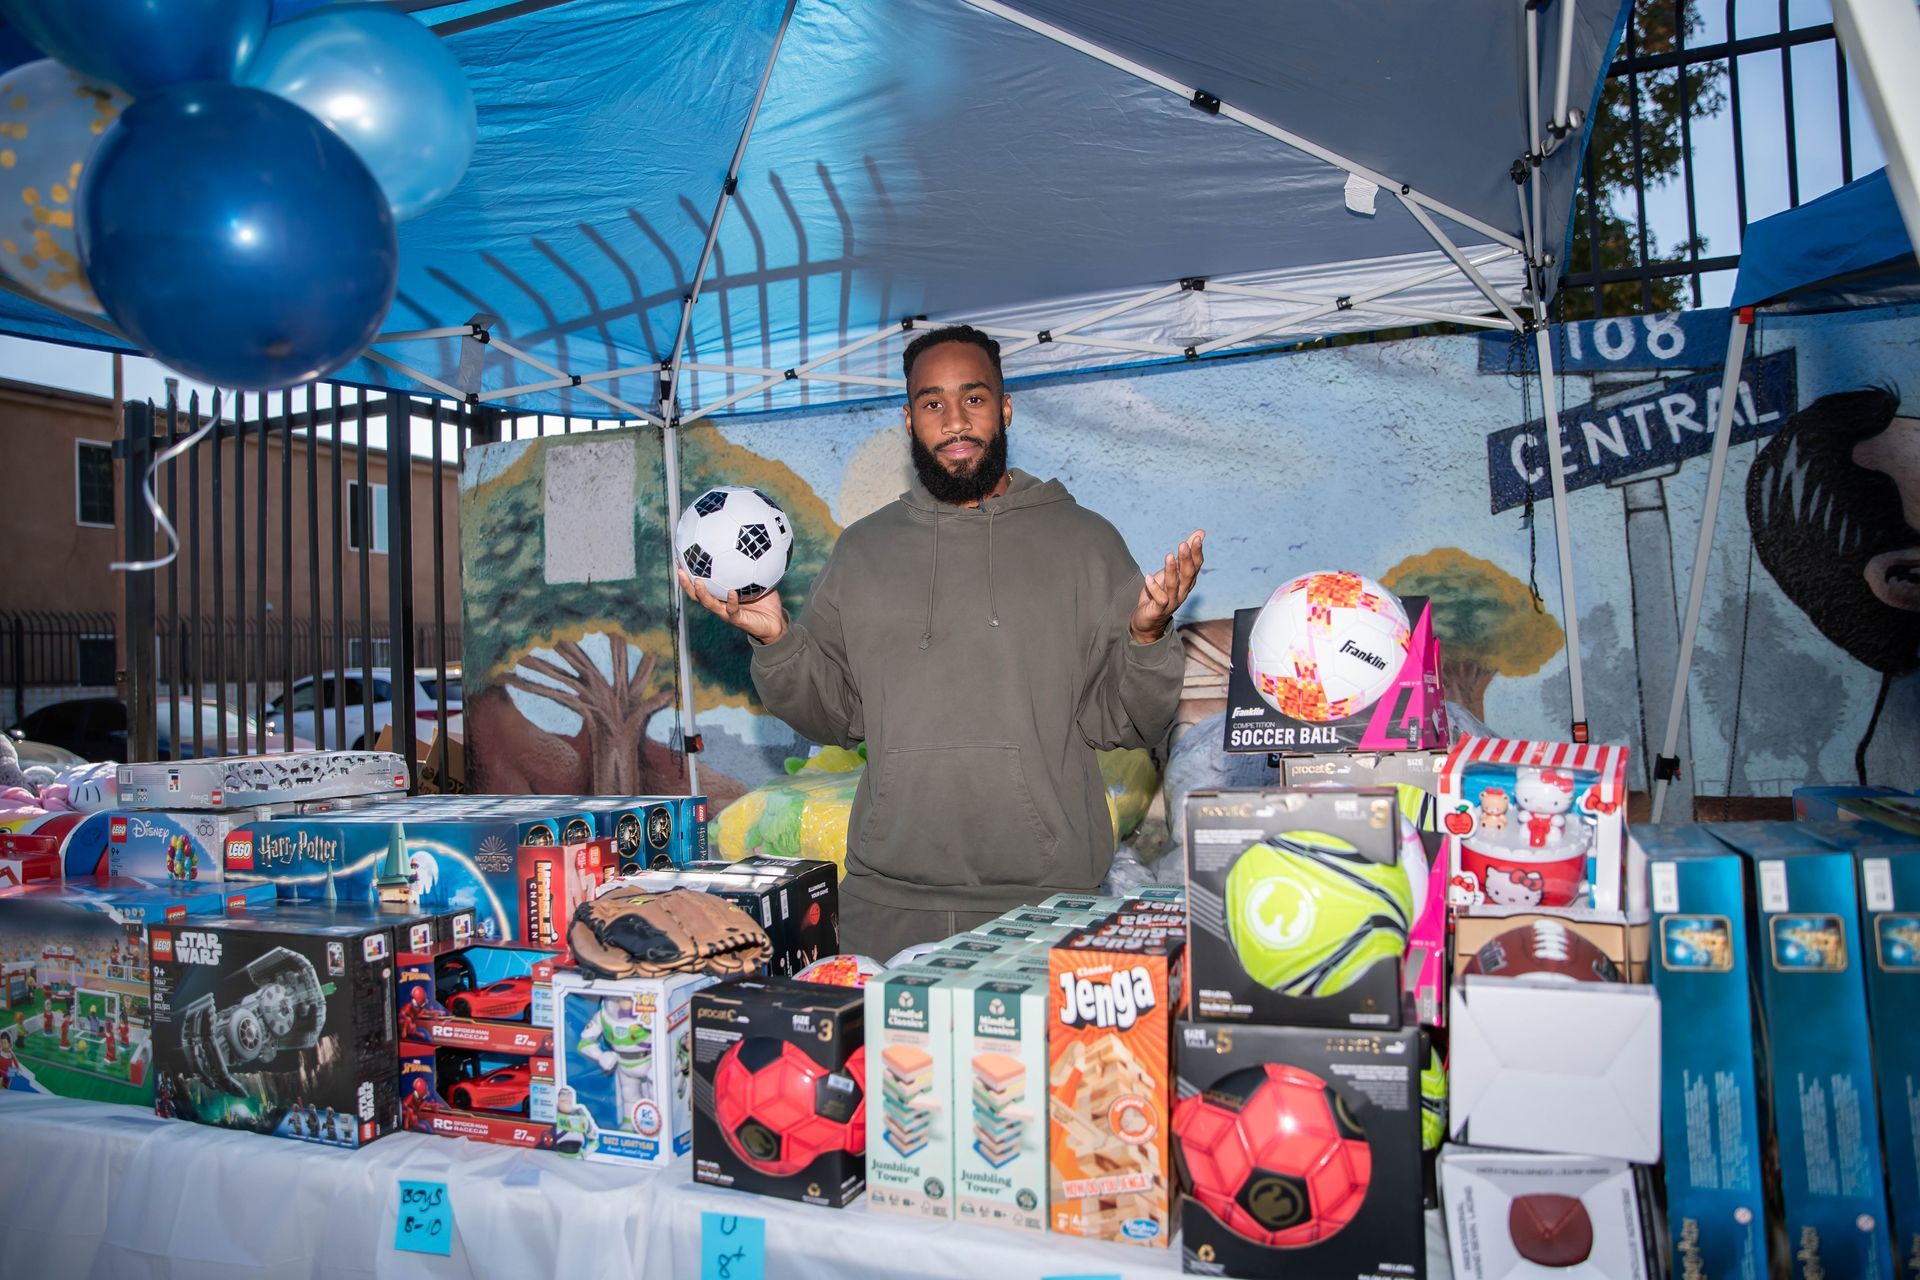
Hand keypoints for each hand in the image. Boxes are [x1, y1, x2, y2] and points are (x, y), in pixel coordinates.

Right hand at [678, 568, 788, 644]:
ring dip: (702, 593)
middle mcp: (720, 604)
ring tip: (697, 581)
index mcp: (720, 595)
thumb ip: (752, 565)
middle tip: (680, 569)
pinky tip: (731, 592)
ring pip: (709, 604)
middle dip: (686, 583)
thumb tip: (752, 543)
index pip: (700, 584)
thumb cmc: (766, 600)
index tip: (680, 558)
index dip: (689, 573)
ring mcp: (727, 613)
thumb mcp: (759, 579)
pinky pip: (732, 610)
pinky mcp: (738, 620)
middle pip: (696, 595)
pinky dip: (731, 601)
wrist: (776, 623)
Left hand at [1132, 529, 1203, 643]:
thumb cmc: (1160, 593)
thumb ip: (1185, 553)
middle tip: (1183, 544)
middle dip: (1187, 560)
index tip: (1197, 538)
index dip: (1197, 552)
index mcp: (1187, 581)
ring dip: (1172, 571)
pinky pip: (1159, 598)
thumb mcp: (1172, 570)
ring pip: (1174, 586)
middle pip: (1187, 575)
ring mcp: (1171, 601)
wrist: (1148, 620)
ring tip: (1169, 556)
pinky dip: (1154, 588)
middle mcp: (1182, 591)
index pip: (1196, 566)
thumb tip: (1200, 533)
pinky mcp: (1159, 609)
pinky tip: (1148, 577)